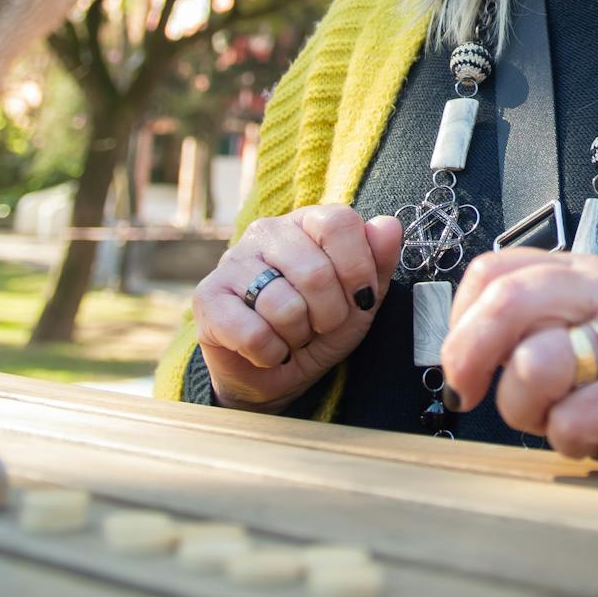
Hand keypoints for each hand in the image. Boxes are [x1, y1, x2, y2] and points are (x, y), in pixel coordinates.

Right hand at [194, 205, 402, 412]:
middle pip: (315, 271)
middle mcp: (266, 232)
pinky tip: (269, 350)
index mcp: (306, 222)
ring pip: (284, 306)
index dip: (358, 268)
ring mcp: (232, 262)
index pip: (339, 223)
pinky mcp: (208, 298)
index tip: (360, 298)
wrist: (273, 375)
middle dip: (330, 315)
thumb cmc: (319, 328)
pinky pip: (254, 333)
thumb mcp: (360, 299)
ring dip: (298, 336)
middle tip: (321, 326)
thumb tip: (389, 226)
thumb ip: (378, 262)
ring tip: (292, 336)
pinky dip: (271, 353)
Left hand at [439, 249, 597, 469]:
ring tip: (554, 417)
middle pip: (508, 301)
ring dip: (525, 409)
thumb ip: (518, 327)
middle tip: (466, 394)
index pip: (492, 270)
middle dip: (469, 354)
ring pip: (534, 363)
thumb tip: (454, 348)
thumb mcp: (566, 340)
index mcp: (578, 274)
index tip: (459, 364)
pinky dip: (569, 440)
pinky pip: (573, 418)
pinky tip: (592, 436)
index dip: (459, 321)